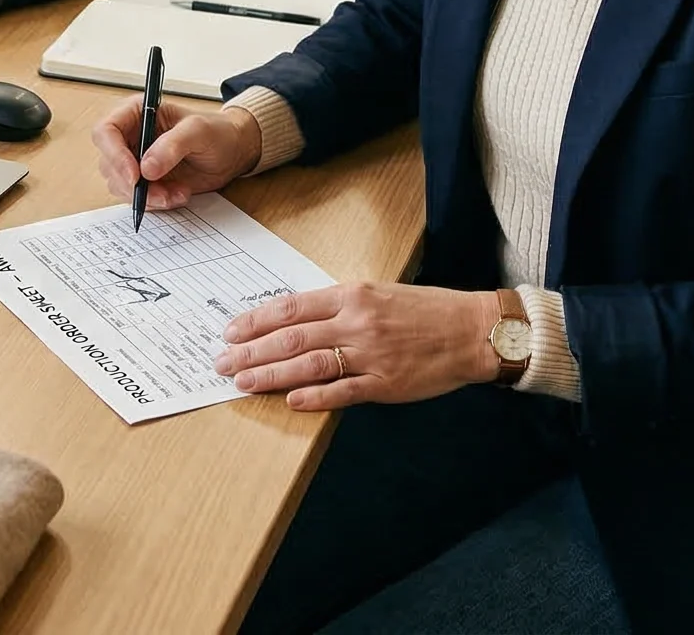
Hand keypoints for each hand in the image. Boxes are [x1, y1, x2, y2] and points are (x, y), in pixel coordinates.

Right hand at [91, 97, 261, 212]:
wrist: (232, 152)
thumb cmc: (217, 132)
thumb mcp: (198, 131)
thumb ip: (172, 145)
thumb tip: (146, 167)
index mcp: (137, 113)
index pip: (106, 131)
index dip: (114, 155)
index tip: (134, 176)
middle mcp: (131, 136)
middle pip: (109, 164)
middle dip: (133, 184)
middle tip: (160, 193)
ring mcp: (136, 161)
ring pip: (121, 185)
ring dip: (148, 196)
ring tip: (176, 193)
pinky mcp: (146, 181)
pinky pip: (138, 198)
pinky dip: (157, 202)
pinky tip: (178, 195)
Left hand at [214, 282, 499, 410]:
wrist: (471, 331)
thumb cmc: (425, 310)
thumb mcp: (378, 293)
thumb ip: (338, 305)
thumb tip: (295, 320)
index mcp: (351, 294)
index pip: (291, 307)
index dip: (255, 320)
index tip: (230, 330)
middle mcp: (356, 321)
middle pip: (291, 337)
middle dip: (251, 351)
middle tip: (221, 361)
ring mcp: (370, 354)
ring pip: (308, 364)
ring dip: (270, 374)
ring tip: (242, 381)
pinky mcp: (385, 384)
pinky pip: (342, 392)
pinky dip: (313, 397)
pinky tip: (290, 401)